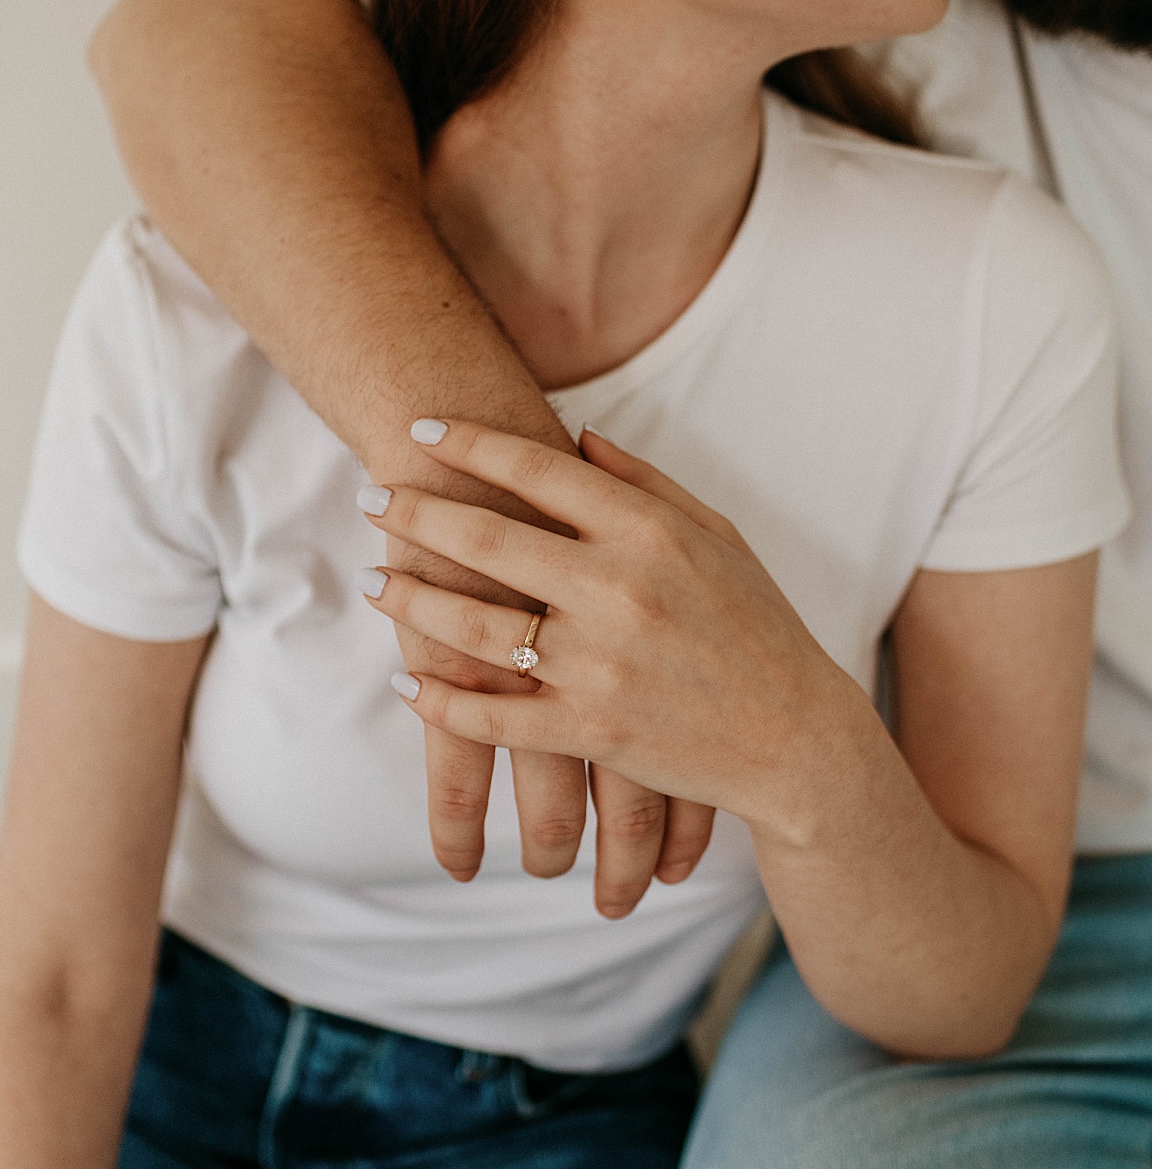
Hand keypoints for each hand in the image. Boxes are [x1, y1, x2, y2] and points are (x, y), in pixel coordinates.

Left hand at [363, 419, 829, 828]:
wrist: (796, 738)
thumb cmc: (757, 625)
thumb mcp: (715, 534)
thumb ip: (643, 481)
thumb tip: (575, 433)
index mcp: (647, 530)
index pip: (537, 470)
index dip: (470, 445)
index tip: (420, 429)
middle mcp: (617, 589)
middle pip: (486, 537)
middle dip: (416, 512)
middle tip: (371, 496)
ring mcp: (599, 663)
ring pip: (475, 625)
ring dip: (411, 600)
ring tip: (372, 580)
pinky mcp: (590, 730)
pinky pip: (494, 715)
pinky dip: (441, 699)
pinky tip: (407, 680)